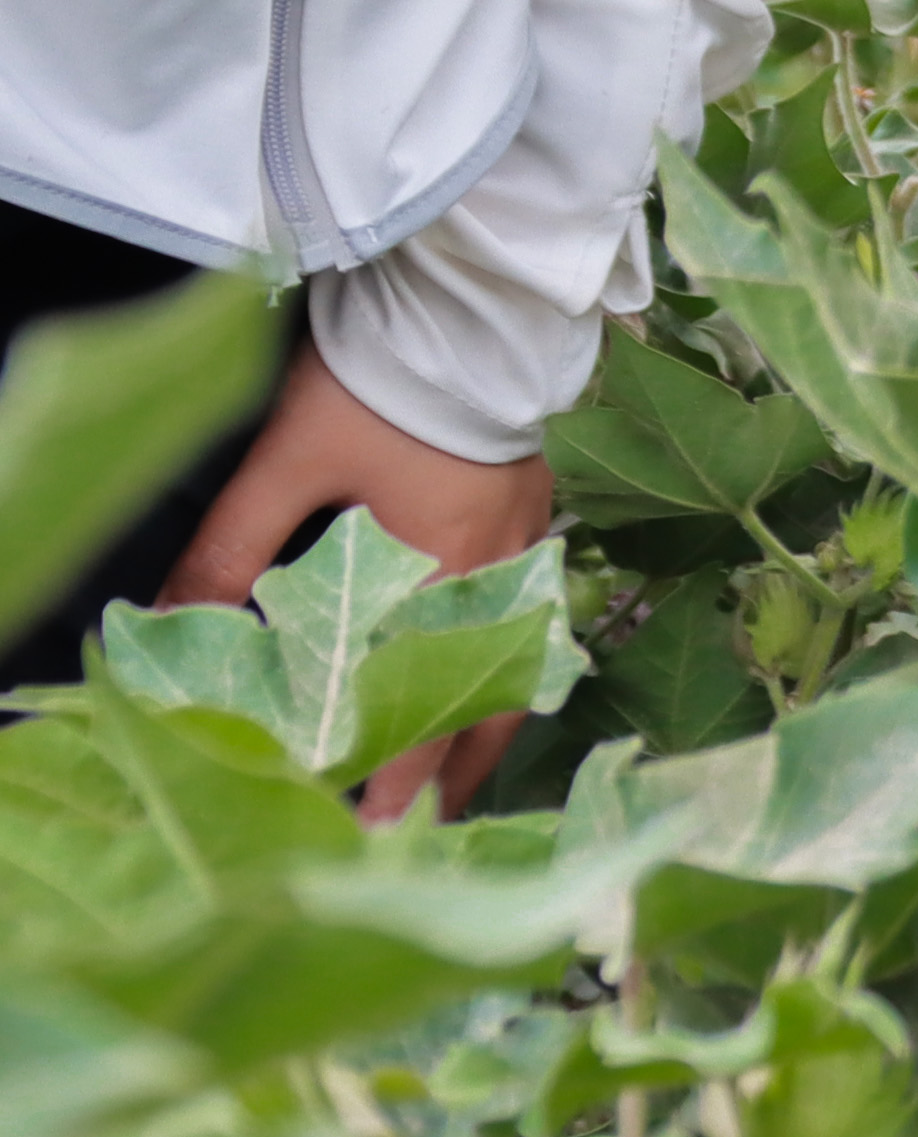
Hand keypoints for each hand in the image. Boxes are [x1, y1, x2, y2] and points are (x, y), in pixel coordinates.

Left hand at [168, 343, 558, 821]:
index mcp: (440, 575)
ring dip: (484, 721)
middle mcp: (497, 573)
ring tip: (455, 771)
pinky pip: (528, 610)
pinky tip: (487, 664)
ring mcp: (526, 540)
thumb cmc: (388, 384)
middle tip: (417, 829)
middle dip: (454, 772)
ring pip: (517, 659)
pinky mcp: (534, 507)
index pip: (425, 705)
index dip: (399, 777)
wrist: (480, 302)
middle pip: (488, 699)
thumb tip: (164, 630)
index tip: (372, 834)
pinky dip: (507, 656)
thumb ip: (229, 552)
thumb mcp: (288, 464)